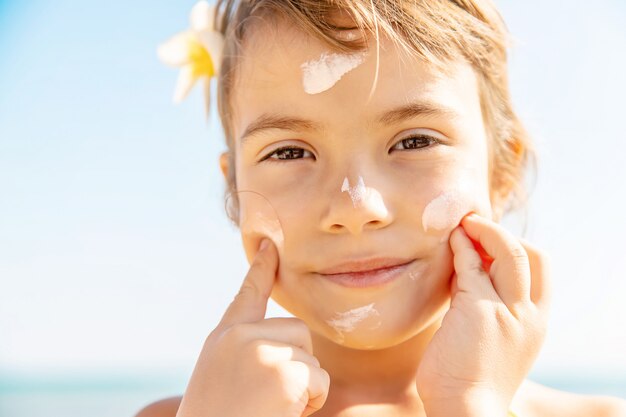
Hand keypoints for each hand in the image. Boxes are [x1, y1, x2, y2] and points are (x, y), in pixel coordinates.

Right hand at [176, 239, 329, 416]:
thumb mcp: (221, 378)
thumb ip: (245, 352)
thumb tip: (285, 344)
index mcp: (222, 340)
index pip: (247, 293)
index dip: (261, 266)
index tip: (271, 243)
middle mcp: (239, 336)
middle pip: (298, 331)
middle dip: (296, 365)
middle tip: (267, 399)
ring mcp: (260, 350)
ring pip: (310, 357)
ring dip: (302, 387)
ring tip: (269, 408)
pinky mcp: (283, 371)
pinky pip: (319, 381)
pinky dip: (309, 403)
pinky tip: (280, 414)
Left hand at [416, 214, 550, 416]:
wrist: (464, 409)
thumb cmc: (470, 378)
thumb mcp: (493, 339)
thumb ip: (488, 306)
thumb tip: (471, 271)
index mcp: (535, 323)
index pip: (541, 270)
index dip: (518, 247)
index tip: (490, 242)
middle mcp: (528, 314)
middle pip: (530, 255)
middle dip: (503, 233)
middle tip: (476, 224)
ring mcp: (506, 310)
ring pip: (507, 252)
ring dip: (483, 232)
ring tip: (463, 224)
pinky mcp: (477, 309)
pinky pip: (471, 267)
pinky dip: (462, 248)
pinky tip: (452, 241)